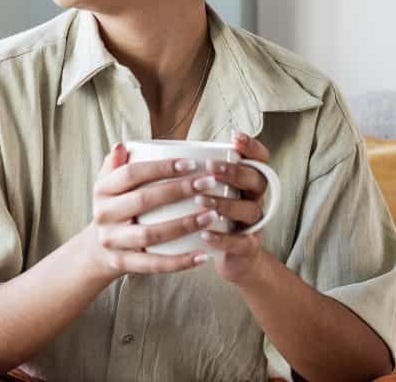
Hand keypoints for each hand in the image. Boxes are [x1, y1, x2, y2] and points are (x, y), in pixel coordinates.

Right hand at [83, 143, 221, 280]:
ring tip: (211, 216)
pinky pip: (153, 265)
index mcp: (102, 189)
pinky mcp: (123, 264)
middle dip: (178, 191)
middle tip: (208, 183)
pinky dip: (180, 262)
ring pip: (150, 234)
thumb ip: (117, 165)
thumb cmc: (115, 207)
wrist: (95, 250)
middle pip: (142, 201)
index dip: (161, 168)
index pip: (131, 174)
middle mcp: (103, 214)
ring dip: (183, 225)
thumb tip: (123, 146)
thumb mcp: (109, 184)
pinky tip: (203, 255)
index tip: (192, 164)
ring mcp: (112, 241)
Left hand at [195, 130, 272, 285]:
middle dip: (235, 172)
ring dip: (226, 204)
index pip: (259, 159)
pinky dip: (223, 239)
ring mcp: (253, 224)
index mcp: (246, 180)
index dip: (251, 147)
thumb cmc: (210, 216)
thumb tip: (136, 149)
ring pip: (250, 210)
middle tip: (211, 167)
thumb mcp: (205, 190)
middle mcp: (254, 198)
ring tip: (201, 200)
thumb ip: (185, 170)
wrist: (229, 257)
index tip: (234, 137)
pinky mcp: (248, 248)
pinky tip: (204, 235)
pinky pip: (241, 243)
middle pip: (257, 180)